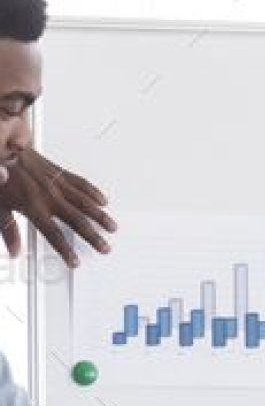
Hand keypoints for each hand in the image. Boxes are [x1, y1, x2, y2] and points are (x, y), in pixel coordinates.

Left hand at [0, 149, 116, 266]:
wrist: (2, 144)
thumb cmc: (1, 176)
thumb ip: (9, 230)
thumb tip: (14, 250)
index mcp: (33, 205)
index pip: (54, 234)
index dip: (66, 250)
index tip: (74, 260)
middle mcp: (49, 195)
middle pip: (77, 220)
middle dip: (93, 236)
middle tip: (104, 247)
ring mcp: (56, 182)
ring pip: (85, 202)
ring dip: (101, 216)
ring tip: (111, 226)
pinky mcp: (59, 171)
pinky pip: (81, 183)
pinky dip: (94, 192)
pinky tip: (102, 200)